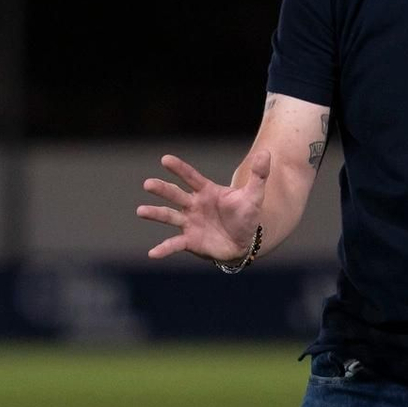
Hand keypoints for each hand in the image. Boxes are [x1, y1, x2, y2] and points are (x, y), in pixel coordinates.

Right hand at [136, 152, 269, 261]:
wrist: (244, 241)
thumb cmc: (246, 215)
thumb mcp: (255, 195)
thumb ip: (259, 175)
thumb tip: (267, 152)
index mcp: (207, 191)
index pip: (191, 177)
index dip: (179, 169)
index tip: (165, 159)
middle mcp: (194, 205)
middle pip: (175, 194)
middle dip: (162, 189)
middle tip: (148, 184)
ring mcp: (189, 223)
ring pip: (169, 216)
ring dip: (155, 214)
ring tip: (141, 211)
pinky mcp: (189, 241)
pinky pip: (174, 244)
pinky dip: (163, 249)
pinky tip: (152, 253)